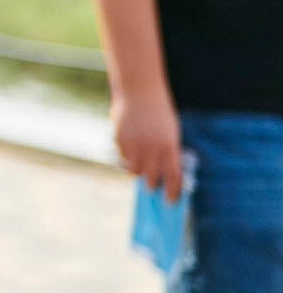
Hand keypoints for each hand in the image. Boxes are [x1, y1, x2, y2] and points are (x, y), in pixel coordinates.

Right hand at [112, 83, 184, 200]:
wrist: (140, 91)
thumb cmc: (159, 112)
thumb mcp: (170, 132)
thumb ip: (168, 152)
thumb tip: (166, 172)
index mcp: (169, 147)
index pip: (173, 177)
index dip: (172, 192)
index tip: (170, 200)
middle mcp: (151, 148)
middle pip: (151, 177)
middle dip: (151, 184)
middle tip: (151, 186)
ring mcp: (134, 144)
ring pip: (133, 170)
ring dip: (137, 171)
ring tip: (138, 166)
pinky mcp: (119, 139)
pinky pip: (121, 158)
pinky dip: (124, 158)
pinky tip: (127, 152)